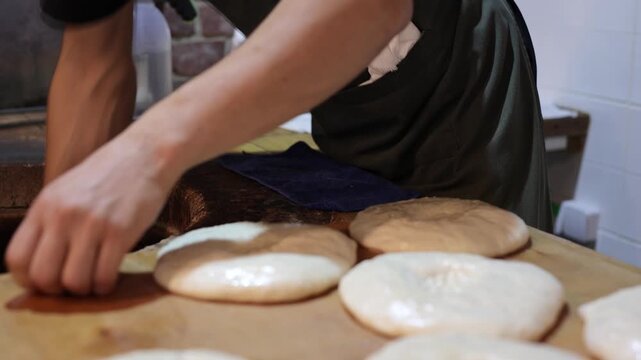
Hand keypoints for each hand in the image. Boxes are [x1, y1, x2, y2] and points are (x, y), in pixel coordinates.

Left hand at [5, 137, 177, 295]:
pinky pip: (104, 275)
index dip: (27, 280)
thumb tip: (42, 261)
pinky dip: (106, 286)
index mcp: (44, 206)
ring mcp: (92, 224)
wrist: (144, 155)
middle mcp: (63, 216)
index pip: (16, 258)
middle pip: (42, 276)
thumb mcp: (67, 191)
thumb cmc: (108, 175)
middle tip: (72, 285)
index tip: (45, 282)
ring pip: (74, 281)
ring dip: (84, 290)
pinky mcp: (120, 232)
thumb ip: (51, 221)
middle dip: (56, 291)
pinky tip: (111, 278)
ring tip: (94, 281)